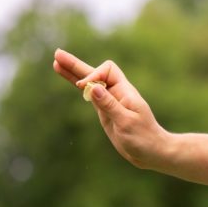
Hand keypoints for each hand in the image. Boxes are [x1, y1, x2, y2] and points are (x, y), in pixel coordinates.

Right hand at [52, 48, 168, 169]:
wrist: (151, 151)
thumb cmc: (144, 137)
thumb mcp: (126, 122)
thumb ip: (109, 104)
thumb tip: (93, 87)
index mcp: (124, 91)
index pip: (106, 71)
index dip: (93, 76)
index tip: (84, 89)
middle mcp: (116, 92)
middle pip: (94, 72)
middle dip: (76, 65)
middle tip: (57, 54)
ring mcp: (109, 101)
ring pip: (89, 82)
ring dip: (74, 73)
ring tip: (56, 63)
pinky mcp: (104, 110)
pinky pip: (89, 95)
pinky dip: (78, 87)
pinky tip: (69, 80)